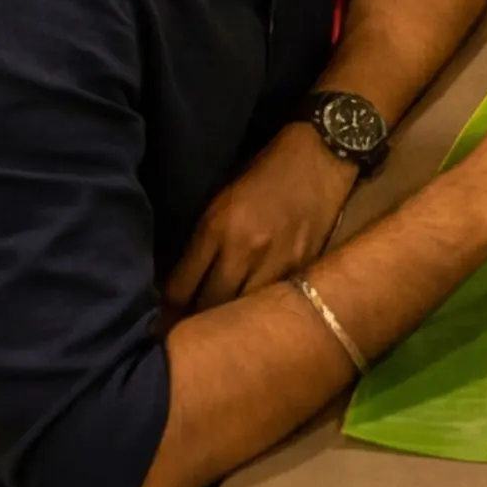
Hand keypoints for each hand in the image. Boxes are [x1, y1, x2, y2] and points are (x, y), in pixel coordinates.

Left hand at [163, 120, 359, 312]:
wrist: (323, 154)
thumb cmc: (267, 170)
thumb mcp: (224, 198)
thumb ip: (205, 239)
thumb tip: (185, 280)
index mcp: (218, 226)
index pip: (181, 287)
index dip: (168, 308)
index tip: (164, 318)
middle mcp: (245, 247)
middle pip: (209, 306)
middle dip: (195, 320)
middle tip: (188, 330)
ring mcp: (277, 260)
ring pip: (242, 312)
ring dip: (229, 322)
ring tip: (221, 332)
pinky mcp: (303, 267)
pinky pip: (272, 301)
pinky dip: (260, 311)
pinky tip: (255, 316)